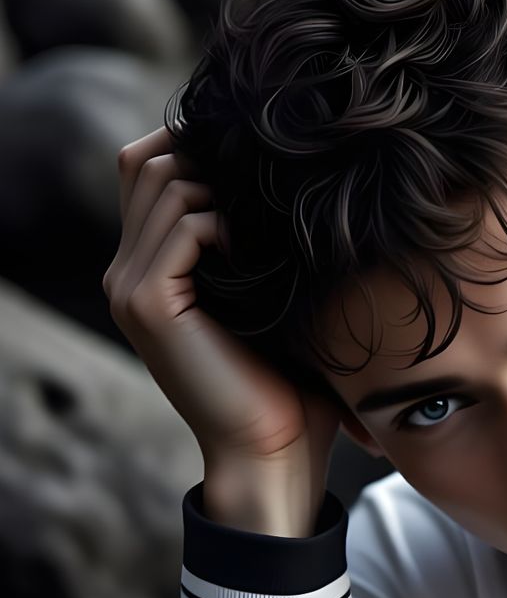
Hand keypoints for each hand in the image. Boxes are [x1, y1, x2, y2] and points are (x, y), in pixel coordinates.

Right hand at [103, 125, 346, 469]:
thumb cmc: (288, 383)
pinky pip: (182, 227)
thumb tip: (283, 183)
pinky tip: (257, 256)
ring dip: (222, 193)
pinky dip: (225, 226)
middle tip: (267, 190)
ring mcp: (129, 287)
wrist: (275, 450)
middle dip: (208, 158)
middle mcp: (126, 272)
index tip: (256, 164)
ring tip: (265, 232)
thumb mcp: (269, 299)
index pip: (145, 169)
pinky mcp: (148, 304)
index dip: (192, 146)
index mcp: (148, 268)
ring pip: (164, 184)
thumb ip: (254, 244)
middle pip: (145, 162)